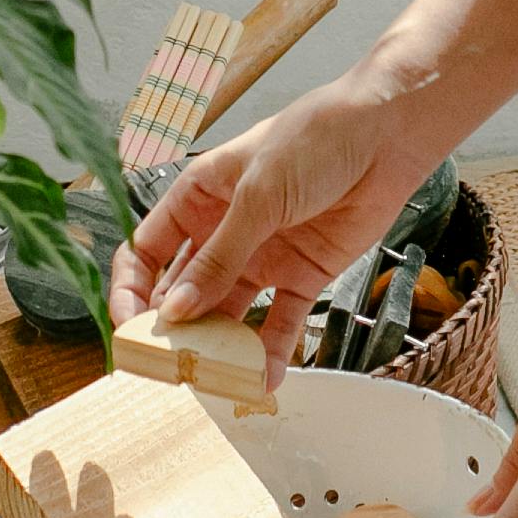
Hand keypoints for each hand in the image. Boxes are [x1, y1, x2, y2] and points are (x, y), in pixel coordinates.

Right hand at [114, 75, 432, 368]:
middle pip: (183, 290)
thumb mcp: (257, 195)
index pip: (145, 251)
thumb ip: (219, 256)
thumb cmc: (315, 139)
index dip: (131, 291)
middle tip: (172, 368)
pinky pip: (279, 321)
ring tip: (215, 381)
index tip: (130, 329)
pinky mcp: (302, 275)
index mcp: (197, 197)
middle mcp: (223, 231)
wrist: (387, 135)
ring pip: (228, 313)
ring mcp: (262, 256)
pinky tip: (263, 379)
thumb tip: (176, 311)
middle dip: (174, 330)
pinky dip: (270, 351)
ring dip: (220, 348)